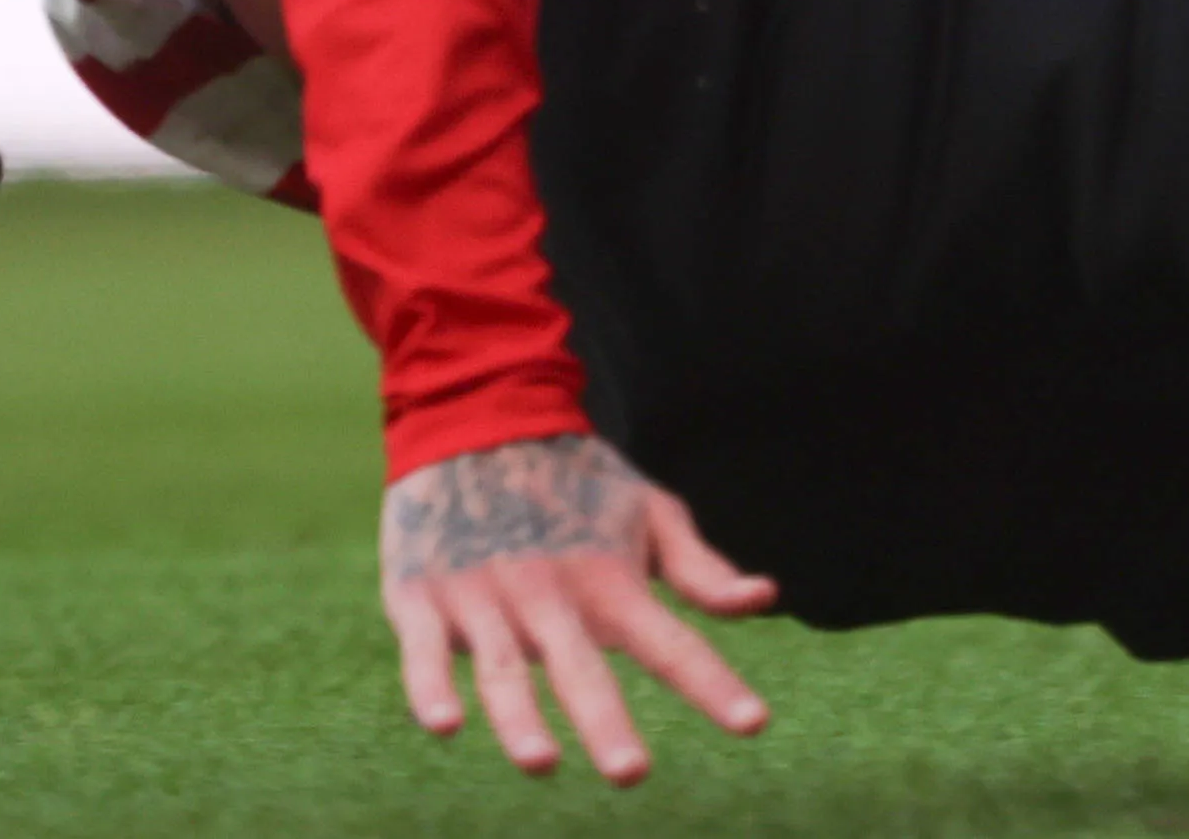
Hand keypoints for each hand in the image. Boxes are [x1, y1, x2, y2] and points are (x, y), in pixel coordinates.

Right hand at [382, 430, 775, 780]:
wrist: (479, 415)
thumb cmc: (578, 480)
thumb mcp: (650, 513)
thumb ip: (701, 569)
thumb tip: (765, 598)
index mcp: (610, 582)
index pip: (672, 644)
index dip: (713, 684)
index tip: (752, 723)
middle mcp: (551, 595)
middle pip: (581, 669)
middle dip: (605, 722)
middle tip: (631, 773)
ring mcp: (485, 598)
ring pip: (503, 670)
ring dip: (520, 718)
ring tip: (540, 761)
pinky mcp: (423, 597)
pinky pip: (423, 652)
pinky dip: (430, 687)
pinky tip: (445, 723)